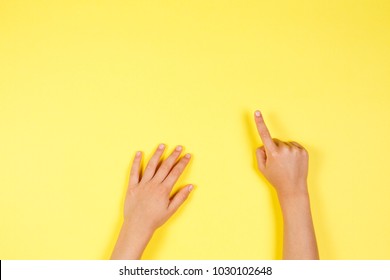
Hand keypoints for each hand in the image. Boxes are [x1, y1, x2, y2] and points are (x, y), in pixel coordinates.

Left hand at [124, 144, 192, 232]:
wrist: (137, 226)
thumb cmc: (155, 220)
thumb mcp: (171, 210)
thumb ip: (181, 197)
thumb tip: (191, 186)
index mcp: (164, 190)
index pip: (175, 172)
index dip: (182, 163)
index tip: (187, 155)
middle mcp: (153, 184)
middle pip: (165, 166)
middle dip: (173, 155)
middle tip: (179, 147)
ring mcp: (142, 184)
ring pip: (151, 166)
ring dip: (157, 154)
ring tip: (162, 145)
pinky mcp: (132, 187)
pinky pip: (134, 172)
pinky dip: (136, 162)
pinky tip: (139, 153)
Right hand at [254, 110, 318, 258]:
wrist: (293, 188)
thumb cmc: (276, 179)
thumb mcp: (262, 168)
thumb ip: (259, 153)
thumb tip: (263, 145)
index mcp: (272, 153)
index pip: (264, 134)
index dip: (260, 123)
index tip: (257, 112)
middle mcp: (284, 149)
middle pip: (275, 141)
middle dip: (274, 149)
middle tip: (277, 163)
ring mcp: (295, 150)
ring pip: (285, 144)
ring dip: (284, 151)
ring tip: (286, 164)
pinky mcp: (303, 151)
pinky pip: (294, 146)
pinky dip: (292, 152)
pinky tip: (292, 162)